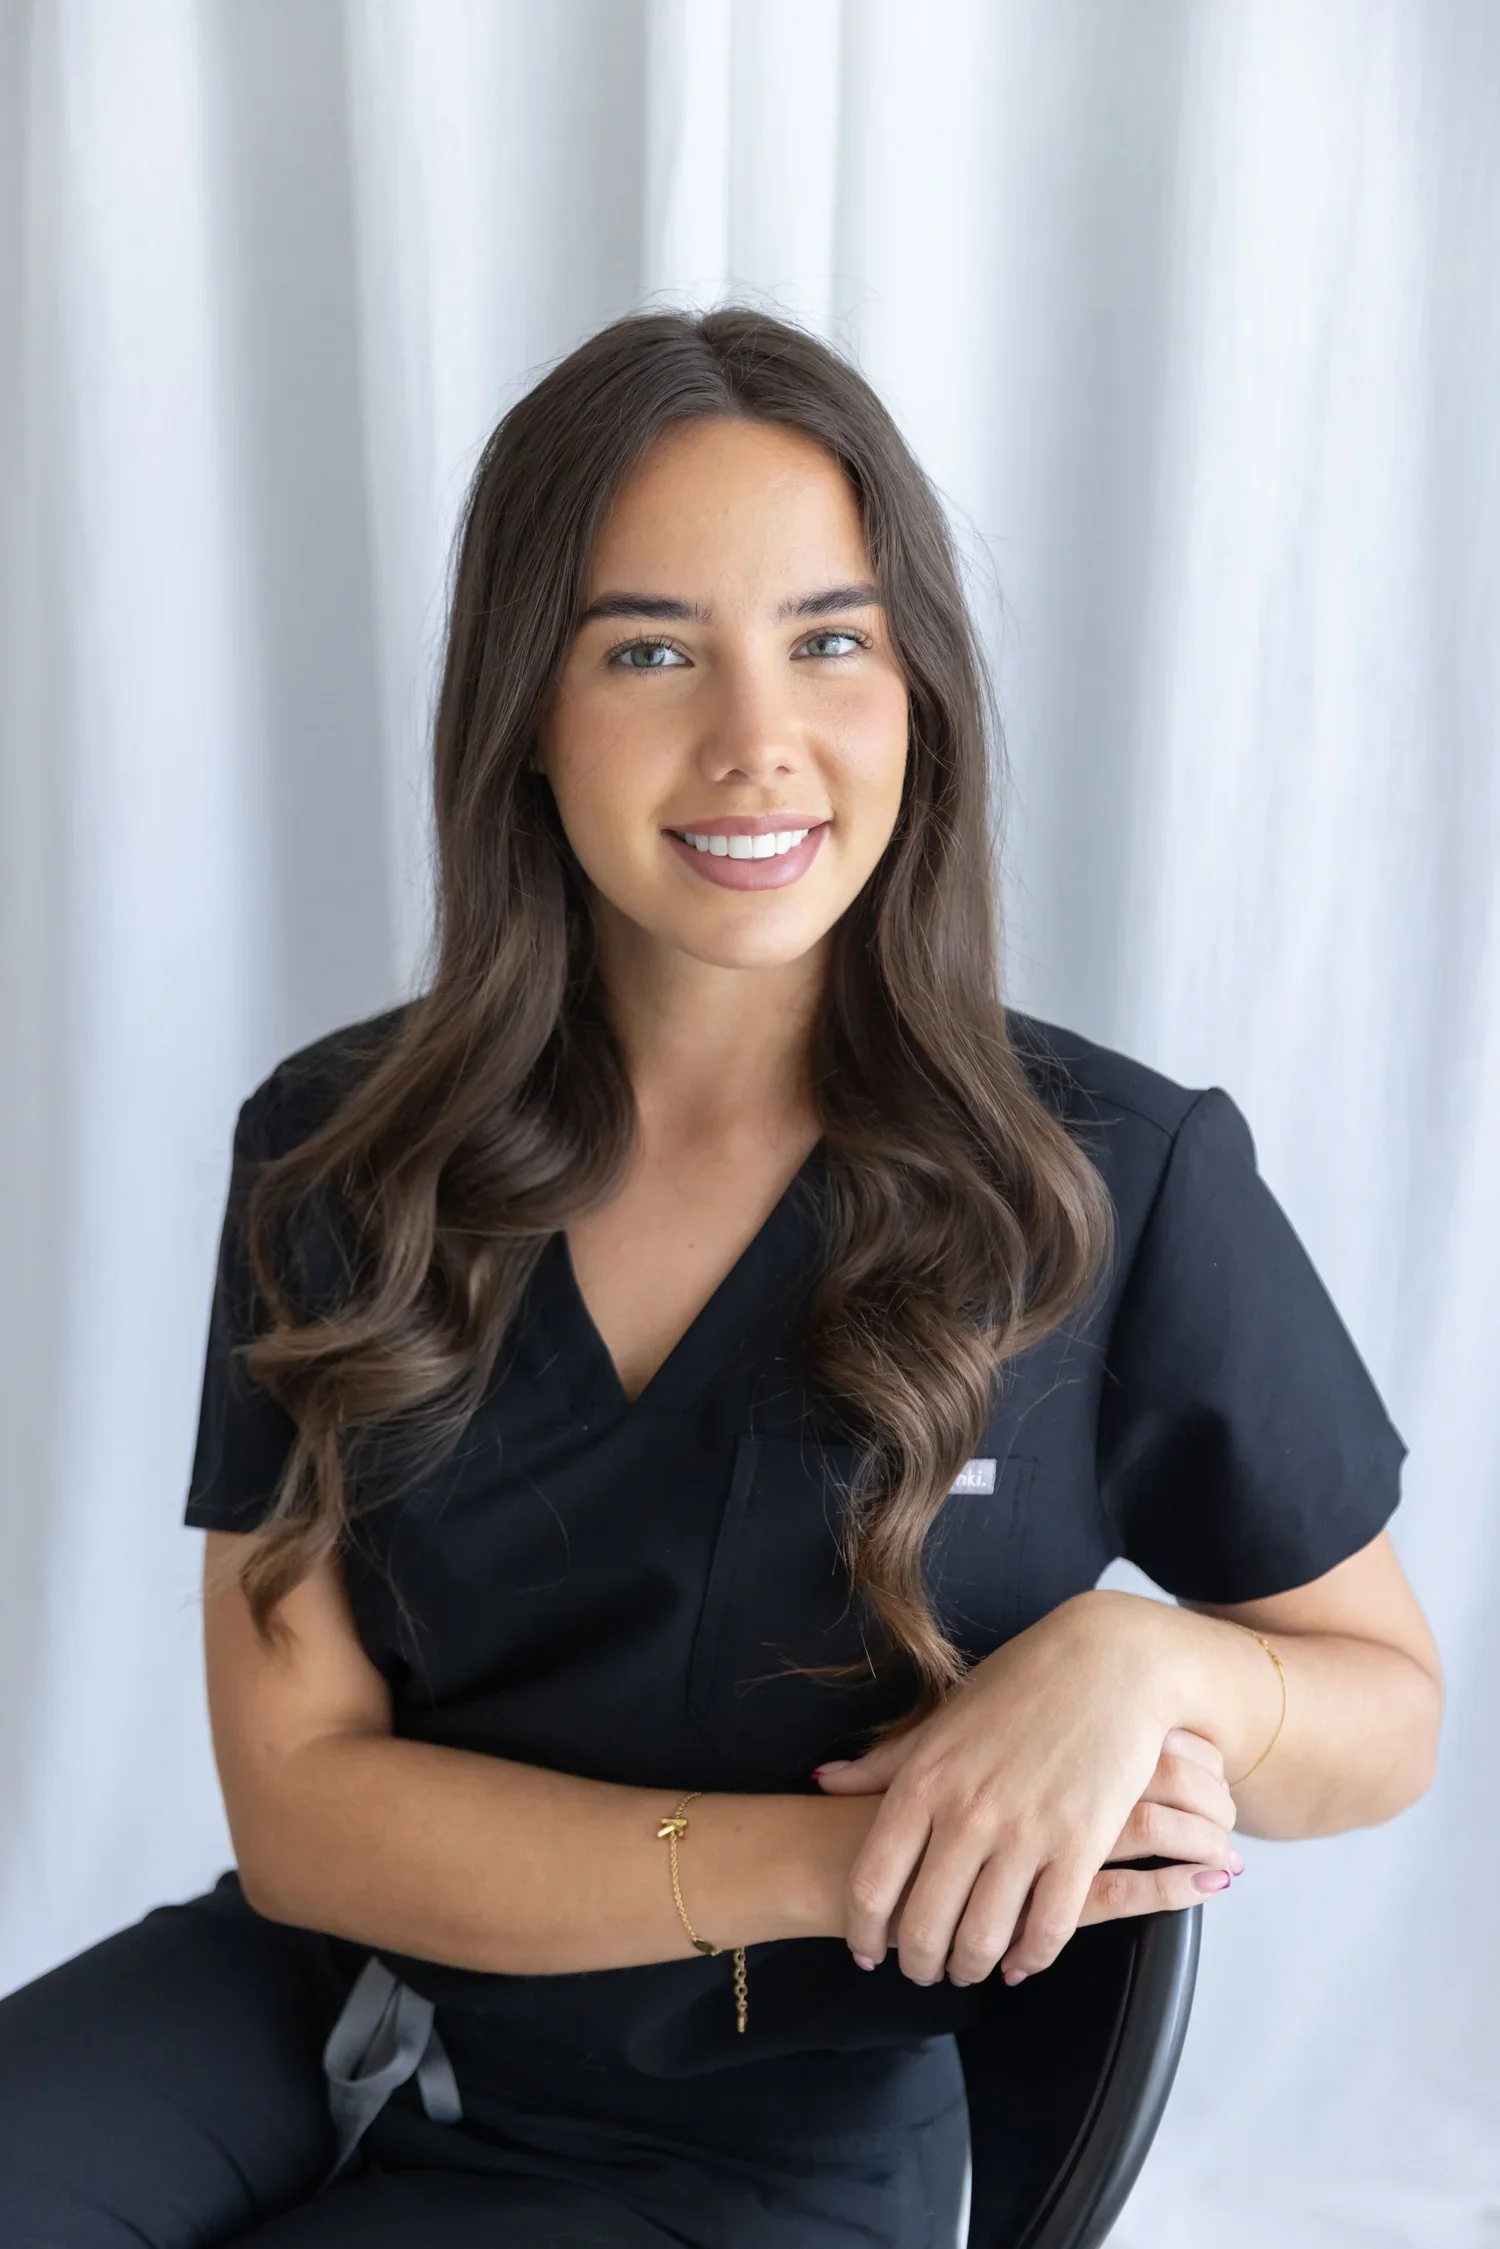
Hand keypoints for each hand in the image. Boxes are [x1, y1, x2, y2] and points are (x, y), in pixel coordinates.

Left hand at [812, 1591, 1239, 1985]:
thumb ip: (884, 1760)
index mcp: (924, 1780)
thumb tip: (822, 1779)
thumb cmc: (1022, 1683)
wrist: (1111, 1660)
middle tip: (922, 1971)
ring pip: (982, 1937)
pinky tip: (1020, 1962)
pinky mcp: (1080, 1845)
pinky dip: (1029, 1958)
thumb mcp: (943, 1716)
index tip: (866, 1952)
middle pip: (922, 1923)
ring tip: (968, 1970)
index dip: (863, 1931)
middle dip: (916, 1962)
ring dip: (970, 1967)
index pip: (872, 1883)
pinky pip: (1047, 1929)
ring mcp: (1024, 1831)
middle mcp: (966, 1812)